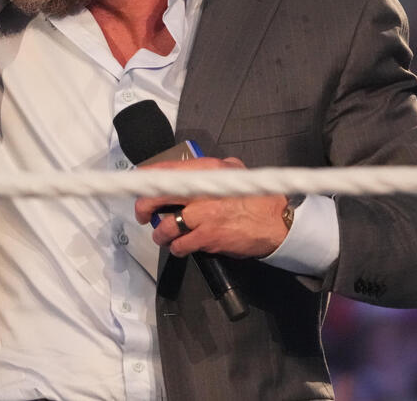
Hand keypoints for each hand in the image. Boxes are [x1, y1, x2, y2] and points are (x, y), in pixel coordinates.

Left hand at [133, 157, 290, 258]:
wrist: (278, 222)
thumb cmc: (259, 198)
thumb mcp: (237, 170)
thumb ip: (215, 168)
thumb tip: (194, 170)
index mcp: (209, 169)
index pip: (167, 169)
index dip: (147, 178)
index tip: (138, 185)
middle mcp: (203, 189)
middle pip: (158, 195)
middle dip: (144, 206)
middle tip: (143, 215)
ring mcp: (204, 214)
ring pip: (166, 225)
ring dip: (161, 234)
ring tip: (163, 236)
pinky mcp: (208, 236)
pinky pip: (181, 244)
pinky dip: (177, 248)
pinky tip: (180, 247)